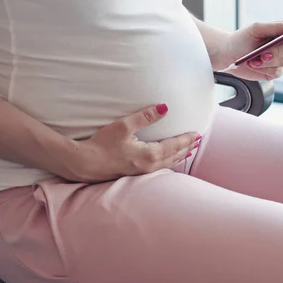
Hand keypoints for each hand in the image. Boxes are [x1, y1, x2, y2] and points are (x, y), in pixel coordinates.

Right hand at [62, 104, 200, 182]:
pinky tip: (168, 160)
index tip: (197, 133)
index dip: (187, 139)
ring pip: (168, 164)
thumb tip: (165, 108)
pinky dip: (169, 162)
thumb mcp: (124, 126)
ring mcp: (142, 173)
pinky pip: (159, 168)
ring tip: (188, 150)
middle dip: (187, 147)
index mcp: (150, 154)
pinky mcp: (135, 175)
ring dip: (179, 156)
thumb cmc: (102, 144)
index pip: (175, 145)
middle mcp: (149, 166)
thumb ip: (145, 117)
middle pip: (174, 156)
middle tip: (198, 140)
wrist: (85, 165)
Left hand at [218, 18, 282, 80]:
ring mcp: (280, 59)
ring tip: (252, 59)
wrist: (228, 55)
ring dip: (267, 61)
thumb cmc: (241, 39)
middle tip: (262, 53)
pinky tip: (254, 65)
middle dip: (277, 51)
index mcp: (282, 31)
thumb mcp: (257, 29)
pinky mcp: (274, 71)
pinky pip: (276, 72)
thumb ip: (276, 26)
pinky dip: (264, 69)